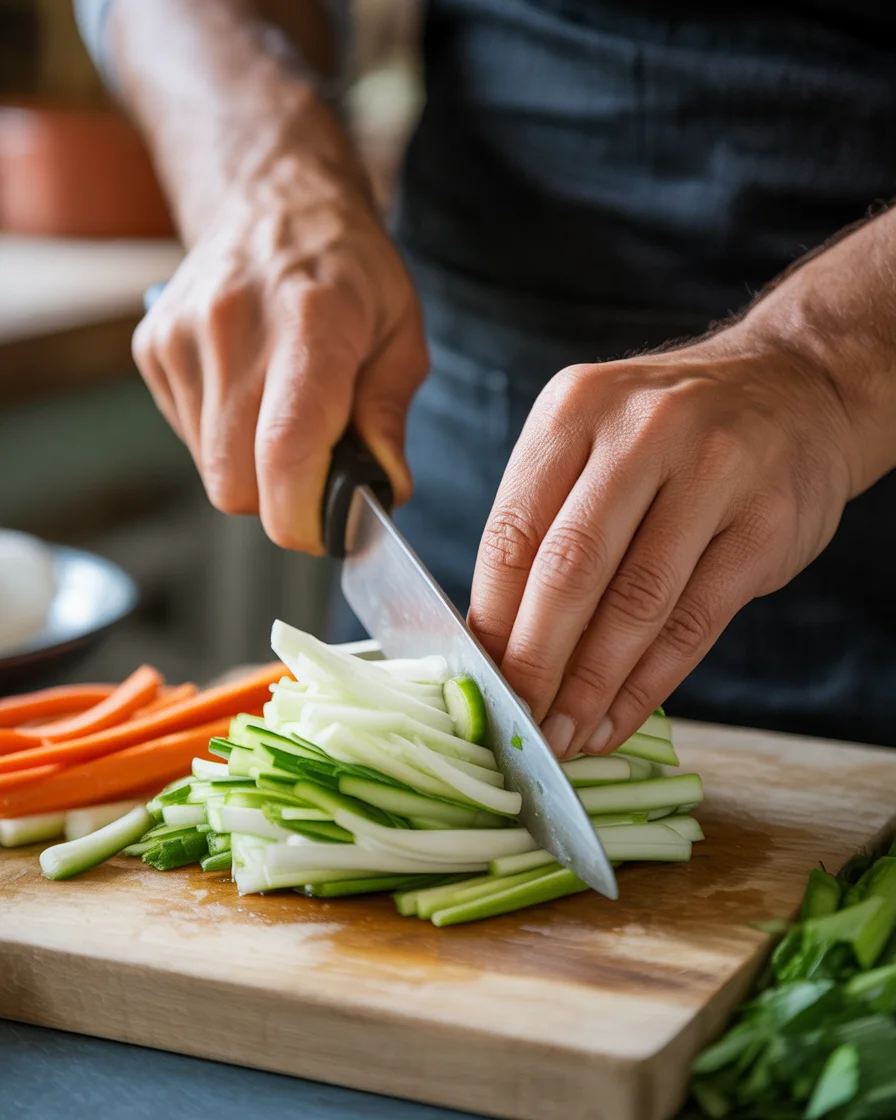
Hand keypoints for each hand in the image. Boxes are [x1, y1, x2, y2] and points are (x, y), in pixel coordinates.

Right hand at [132, 165, 426, 552]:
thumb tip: (383, 492)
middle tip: (317, 469)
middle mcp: (233, 329)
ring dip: (253, 470)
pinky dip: (224, 440)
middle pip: (236, 485)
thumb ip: (389, 418)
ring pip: (210, 471)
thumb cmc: (350, 269)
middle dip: (280, 501)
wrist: (273, 199)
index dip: (305, 516)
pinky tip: (250, 394)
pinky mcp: (151, 348)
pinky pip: (189, 439)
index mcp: (310, 324)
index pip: (285, 454)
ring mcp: (181, 338)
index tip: (331, 527)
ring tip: (284, 413)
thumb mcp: (400, 334)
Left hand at [468, 327, 859, 757]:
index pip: (513, 531)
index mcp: (575, 409)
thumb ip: (546, 523)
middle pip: (569, 569)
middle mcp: (642, 432)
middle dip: (535, 662)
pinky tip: (617, 719)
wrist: (793, 388)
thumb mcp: (594, 442)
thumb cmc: (671, 434)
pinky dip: (648, 685)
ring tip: (564, 736)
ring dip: (591, 686)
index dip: (491, 619)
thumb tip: (493, 637)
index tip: (478, 679)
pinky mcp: (767, 524)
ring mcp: (714, 473)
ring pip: (636, 604)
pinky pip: (695, 623)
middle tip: (516, 722)